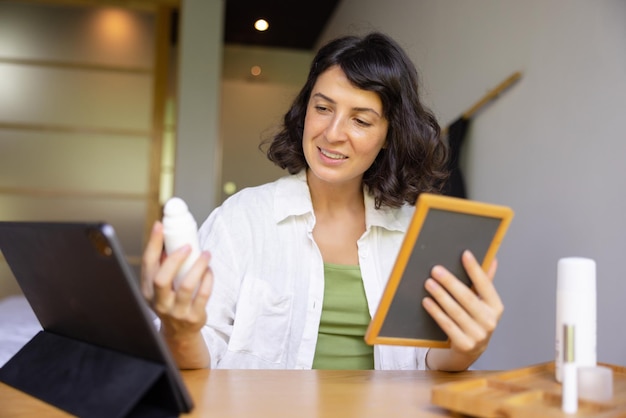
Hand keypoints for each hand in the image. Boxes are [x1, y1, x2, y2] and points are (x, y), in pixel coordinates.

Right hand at [141, 221, 212, 367]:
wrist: (179, 332)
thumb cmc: (170, 301)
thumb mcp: (160, 287)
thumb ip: (161, 267)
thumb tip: (168, 240)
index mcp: (147, 290)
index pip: (147, 264)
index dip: (153, 243)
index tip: (160, 225)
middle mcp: (159, 302)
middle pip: (161, 279)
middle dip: (175, 260)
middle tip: (188, 246)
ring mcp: (176, 311)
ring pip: (186, 286)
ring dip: (198, 267)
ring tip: (206, 254)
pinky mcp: (193, 317)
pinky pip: (203, 294)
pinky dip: (208, 279)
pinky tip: (209, 270)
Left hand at [422, 250, 502, 370]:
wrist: (469, 351)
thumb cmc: (475, 320)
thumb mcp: (483, 303)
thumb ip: (485, 282)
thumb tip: (492, 259)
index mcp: (496, 307)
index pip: (485, 285)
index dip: (475, 269)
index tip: (465, 254)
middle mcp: (490, 322)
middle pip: (467, 298)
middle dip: (450, 282)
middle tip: (436, 270)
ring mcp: (478, 335)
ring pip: (455, 311)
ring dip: (440, 296)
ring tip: (428, 283)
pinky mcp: (464, 344)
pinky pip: (447, 325)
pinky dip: (436, 312)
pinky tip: (427, 302)